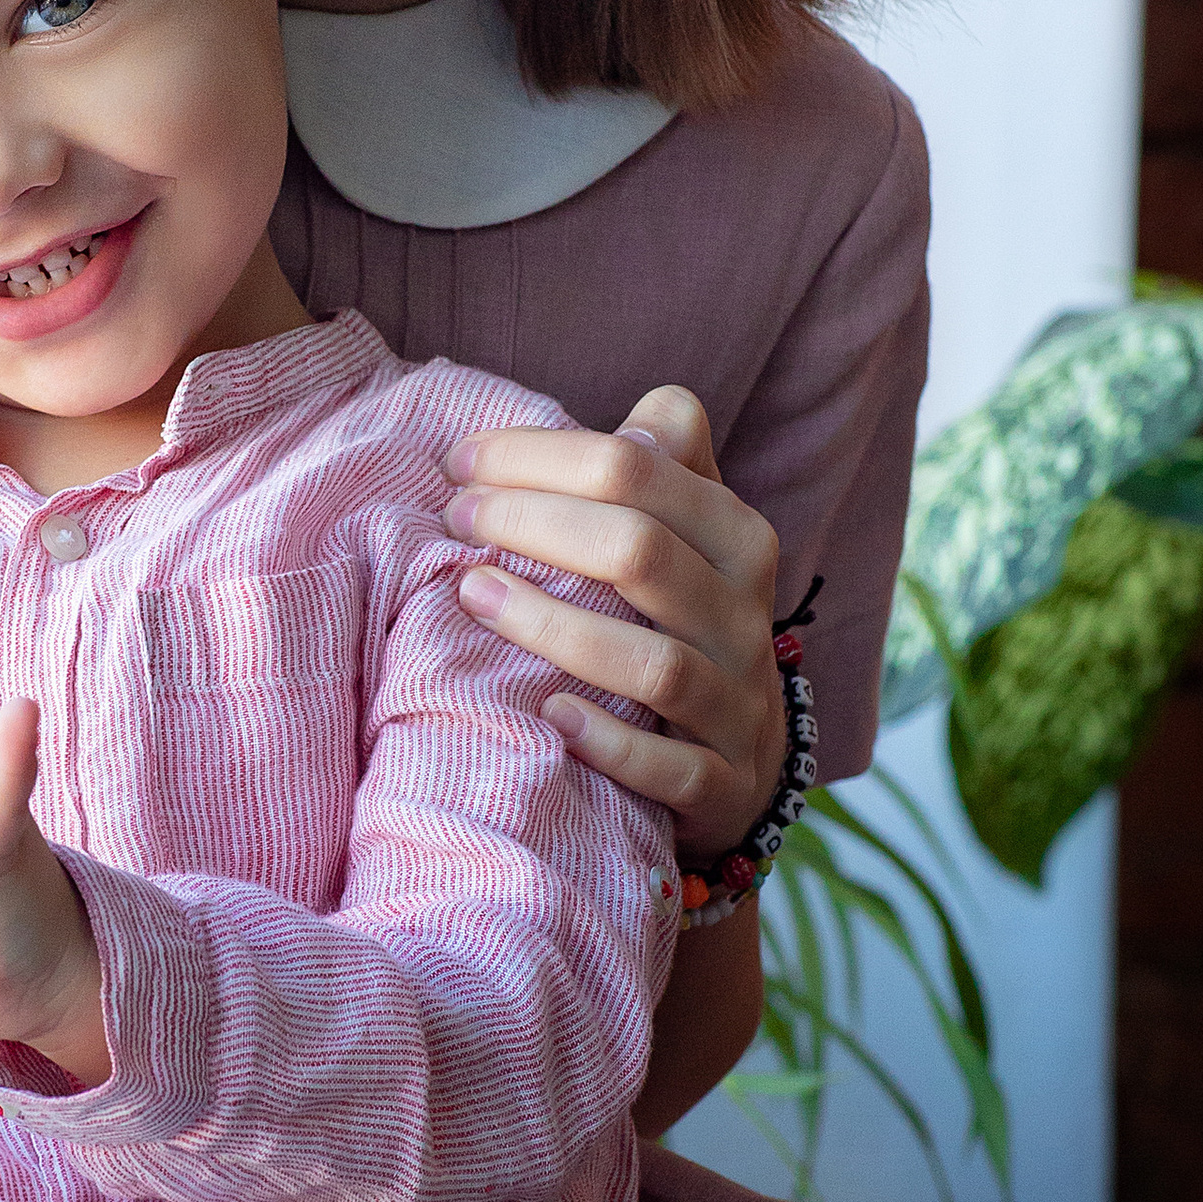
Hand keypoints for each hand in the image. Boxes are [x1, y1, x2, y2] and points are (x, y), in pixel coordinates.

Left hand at [442, 385, 785, 854]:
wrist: (742, 764)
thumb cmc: (682, 623)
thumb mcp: (689, 537)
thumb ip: (664, 469)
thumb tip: (643, 415)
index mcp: (737, 538)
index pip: (636, 468)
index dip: (539, 456)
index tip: (459, 462)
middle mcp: (746, 618)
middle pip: (640, 552)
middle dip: (533, 525)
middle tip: (456, 521)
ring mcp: (739, 707)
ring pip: (655, 664)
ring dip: (554, 629)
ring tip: (471, 595)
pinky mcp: (723, 786)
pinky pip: (672, 769)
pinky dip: (610, 744)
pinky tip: (547, 717)